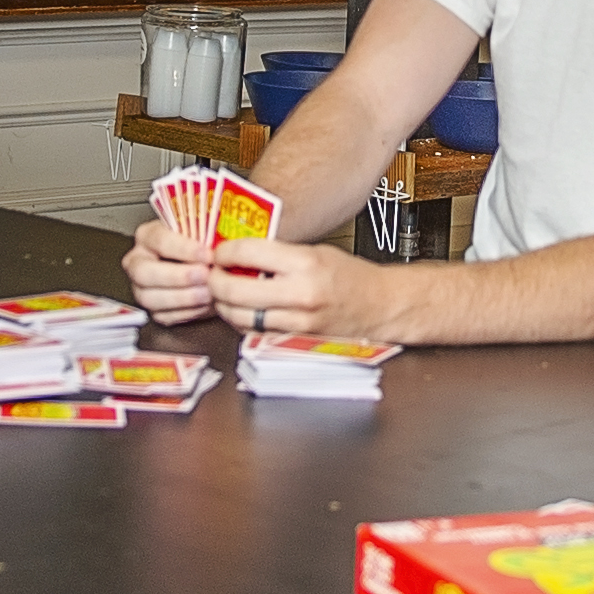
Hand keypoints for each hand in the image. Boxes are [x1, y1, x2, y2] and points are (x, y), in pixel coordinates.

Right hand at [124, 217, 215, 323]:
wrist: (208, 271)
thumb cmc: (202, 248)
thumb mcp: (203, 234)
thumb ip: (205, 236)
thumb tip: (217, 244)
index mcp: (147, 236)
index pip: (158, 240)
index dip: (183, 248)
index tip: (207, 254)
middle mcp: (137, 262)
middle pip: (144, 272)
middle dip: (177, 276)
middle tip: (205, 275)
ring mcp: (141, 289)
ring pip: (150, 298)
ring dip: (183, 297)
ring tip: (209, 293)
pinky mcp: (153, 311)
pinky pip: (164, 316)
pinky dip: (187, 312)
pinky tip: (204, 305)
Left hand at [203, 237, 382, 340]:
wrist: (382, 307)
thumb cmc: (352, 278)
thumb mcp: (315, 252)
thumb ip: (278, 254)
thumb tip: (239, 253)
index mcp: (305, 263)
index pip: (248, 252)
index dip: (224, 251)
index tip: (219, 252)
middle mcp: (301, 294)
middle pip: (236, 290)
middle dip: (215, 281)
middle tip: (211, 275)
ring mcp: (298, 322)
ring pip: (241, 317)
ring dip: (224, 306)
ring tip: (223, 295)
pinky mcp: (296, 342)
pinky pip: (256, 334)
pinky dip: (243, 324)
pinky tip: (243, 313)